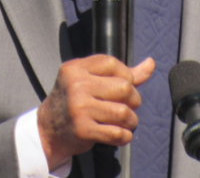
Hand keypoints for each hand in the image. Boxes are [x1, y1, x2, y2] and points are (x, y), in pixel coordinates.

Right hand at [37, 55, 154, 170]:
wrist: (48, 128)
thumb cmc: (76, 100)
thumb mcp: (90, 79)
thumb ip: (122, 73)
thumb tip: (151, 63)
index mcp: (76, 67)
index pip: (112, 63)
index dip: (126, 74)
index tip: (124, 85)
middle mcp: (76, 85)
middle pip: (124, 87)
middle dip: (133, 99)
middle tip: (129, 106)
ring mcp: (79, 108)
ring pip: (123, 112)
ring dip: (132, 120)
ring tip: (127, 121)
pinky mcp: (82, 129)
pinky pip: (117, 133)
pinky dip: (125, 136)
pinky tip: (120, 134)